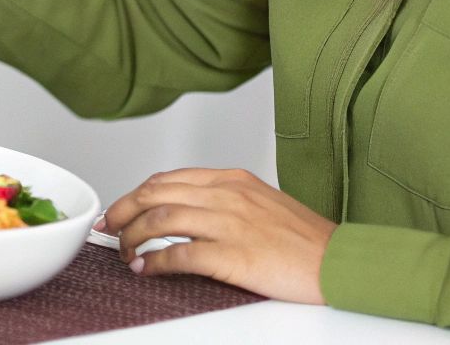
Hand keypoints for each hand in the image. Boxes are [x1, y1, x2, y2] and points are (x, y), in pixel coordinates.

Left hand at [100, 167, 336, 303]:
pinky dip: (155, 262)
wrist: (340, 262)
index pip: (167, 179)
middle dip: (123, 211)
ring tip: (125, 253)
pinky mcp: (234, 255)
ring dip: (134, 237)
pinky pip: (180, 254)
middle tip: (109, 228)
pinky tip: (146, 269)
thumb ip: (222, 201)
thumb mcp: (260, 203)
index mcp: (232, 180)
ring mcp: (230, 224)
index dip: (135, 194)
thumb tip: (181, 213)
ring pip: (161, 220)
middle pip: (155, 194)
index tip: (119, 209)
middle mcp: (227, 195)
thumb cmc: (304, 240)